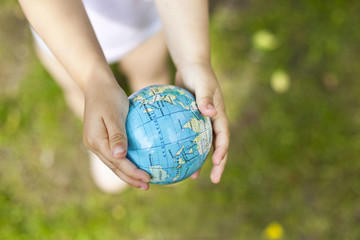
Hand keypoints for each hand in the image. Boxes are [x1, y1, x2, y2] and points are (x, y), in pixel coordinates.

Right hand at [82, 79, 150, 189]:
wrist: (96, 84)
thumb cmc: (109, 96)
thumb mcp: (114, 114)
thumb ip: (117, 135)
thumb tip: (120, 156)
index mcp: (96, 141)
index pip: (117, 162)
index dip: (132, 172)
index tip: (147, 179)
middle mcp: (94, 145)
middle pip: (114, 167)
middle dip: (130, 178)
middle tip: (147, 186)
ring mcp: (96, 142)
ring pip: (113, 163)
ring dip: (127, 173)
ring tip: (142, 181)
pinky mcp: (101, 138)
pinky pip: (114, 154)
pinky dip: (124, 162)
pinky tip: (136, 163)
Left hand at [175, 63, 229, 183]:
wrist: (191, 66)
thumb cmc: (198, 73)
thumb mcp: (203, 83)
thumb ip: (205, 97)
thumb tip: (210, 113)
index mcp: (219, 115)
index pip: (223, 136)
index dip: (222, 150)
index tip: (217, 162)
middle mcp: (213, 121)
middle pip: (217, 146)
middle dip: (218, 164)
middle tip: (214, 180)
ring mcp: (203, 123)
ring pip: (203, 146)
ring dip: (201, 161)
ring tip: (193, 176)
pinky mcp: (192, 121)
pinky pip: (190, 138)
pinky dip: (185, 148)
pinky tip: (174, 157)